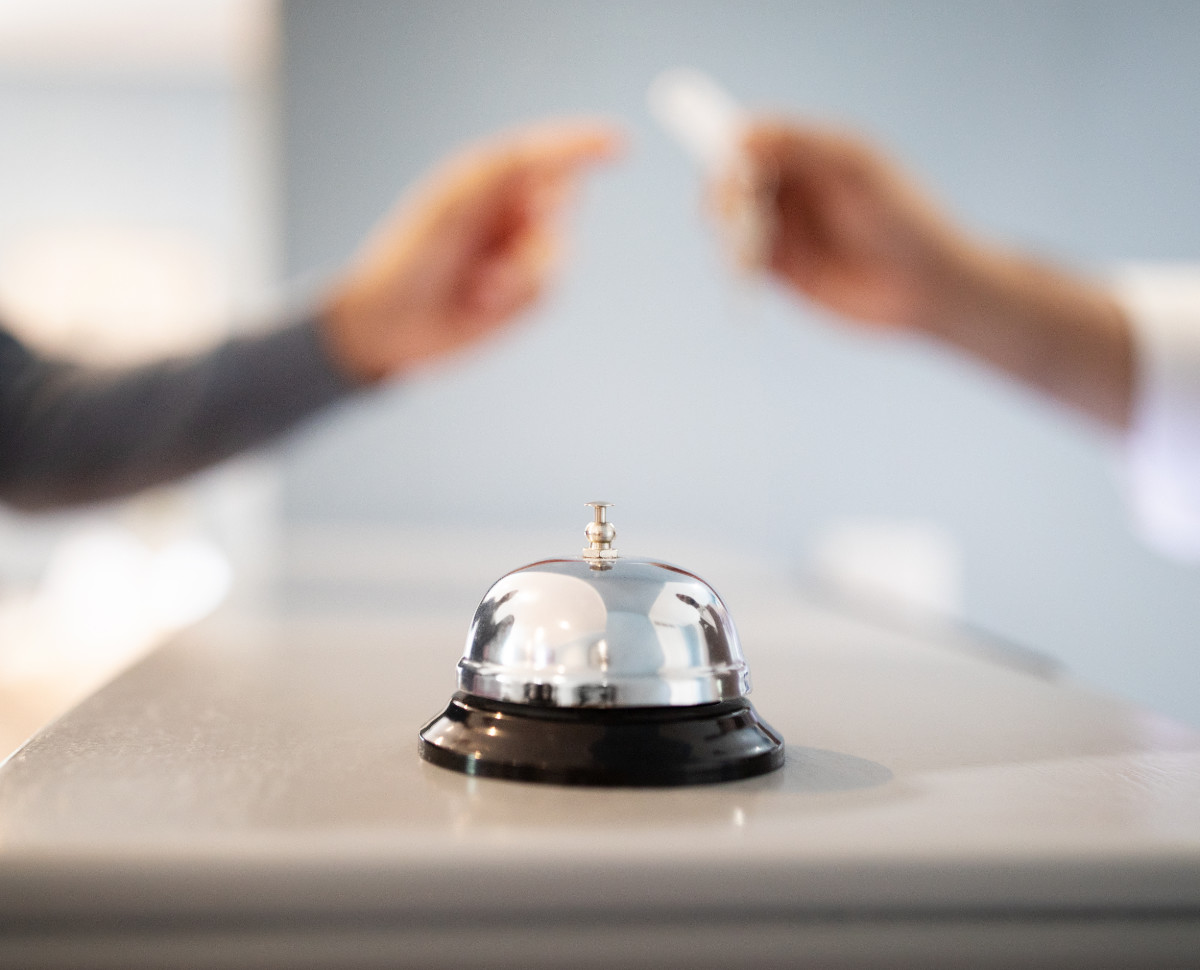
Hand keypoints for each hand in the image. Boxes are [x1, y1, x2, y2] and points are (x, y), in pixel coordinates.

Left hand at [322, 120, 619, 382]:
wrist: (389, 325)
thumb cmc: (408, 257)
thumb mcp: (451, 204)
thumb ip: (502, 171)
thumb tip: (555, 162)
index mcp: (490, 178)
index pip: (546, 153)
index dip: (583, 146)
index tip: (619, 146)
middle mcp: (512, 211)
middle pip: (563, 200)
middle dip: (537, 222)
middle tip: (497, 241)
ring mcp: (522, 253)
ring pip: (559, 252)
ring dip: (520, 272)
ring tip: (476, 287)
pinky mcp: (526, 295)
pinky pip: (549, 290)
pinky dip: (517, 299)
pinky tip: (480, 304)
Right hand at [720, 120, 1132, 428]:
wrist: (928, 288)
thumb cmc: (904, 219)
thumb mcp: (854, 168)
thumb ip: (799, 145)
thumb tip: (738, 135)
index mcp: (810, 152)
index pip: (750, 139)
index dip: (728, 151)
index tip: (727, 171)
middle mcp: (793, 187)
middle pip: (731, 180)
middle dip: (722, 196)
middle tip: (729, 216)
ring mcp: (786, 229)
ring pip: (731, 223)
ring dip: (727, 234)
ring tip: (745, 250)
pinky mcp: (783, 271)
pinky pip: (743, 263)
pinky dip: (737, 265)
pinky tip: (749, 273)